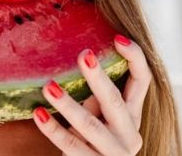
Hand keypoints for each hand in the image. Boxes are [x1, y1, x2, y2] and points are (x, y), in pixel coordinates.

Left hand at [33, 34, 151, 155]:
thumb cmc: (93, 144)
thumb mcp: (100, 120)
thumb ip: (95, 100)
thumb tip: (81, 65)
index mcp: (133, 116)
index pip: (143, 81)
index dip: (135, 58)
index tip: (116, 38)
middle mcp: (130, 135)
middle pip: (115, 101)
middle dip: (98, 78)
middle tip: (83, 54)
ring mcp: (115, 154)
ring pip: (91, 126)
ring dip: (68, 105)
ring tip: (48, 86)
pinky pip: (71, 145)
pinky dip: (53, 129)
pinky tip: (39, 114)